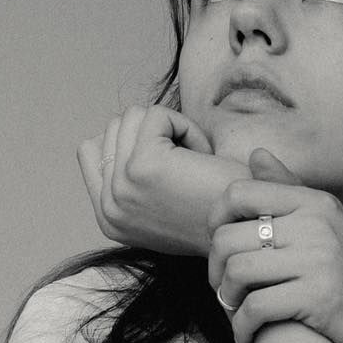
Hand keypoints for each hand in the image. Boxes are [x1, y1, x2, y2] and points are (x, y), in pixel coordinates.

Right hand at [77, 105, 249, 255]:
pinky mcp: (142, 166)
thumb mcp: (157, 206)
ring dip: (170, 131)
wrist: (250, 227)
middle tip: (188, 171)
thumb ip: (127, 179)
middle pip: (113, 128)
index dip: (131, 142)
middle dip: (153, 135)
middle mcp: (109, 208)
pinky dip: (186, 127)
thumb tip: (104, 136)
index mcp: (108, 219)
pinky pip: (156, 114)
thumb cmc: (216, 214)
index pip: (91, 151)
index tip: (168, 170)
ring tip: (195, 166)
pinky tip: (204, 159)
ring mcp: (121, 188)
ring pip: (132, 117)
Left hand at [208, 149, 342, 342]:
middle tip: (224, 292)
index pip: (239, 194)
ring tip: (234, 312)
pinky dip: (242, 327)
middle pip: (229, 238)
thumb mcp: (324, 226)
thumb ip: (288, 191)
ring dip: (226, 300)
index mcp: (314, 202)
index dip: (214, 222)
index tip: (220, 251)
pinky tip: (245, 336)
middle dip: (216, 271)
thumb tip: (256, 154)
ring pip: (238, 271)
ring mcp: (320, 259)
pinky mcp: (320, 297)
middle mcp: (317, 224)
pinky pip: (256, 307)